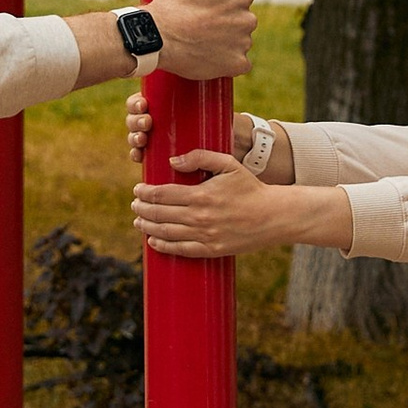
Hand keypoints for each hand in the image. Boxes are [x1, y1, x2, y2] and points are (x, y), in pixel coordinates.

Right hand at [129, 92, 260, 168]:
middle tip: (148, 122)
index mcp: (159, 101)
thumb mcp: (210, 96)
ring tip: (143, 139)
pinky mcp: (161, 154)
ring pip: (136, 136)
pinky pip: (142, 155)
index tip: (144, 105)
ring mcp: (156, 137)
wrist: (231, 137)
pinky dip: (137, 155)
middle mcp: (154, 118)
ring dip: (134, 137)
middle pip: (134, 118)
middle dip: (135, 121)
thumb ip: (208, 82)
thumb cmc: (218, 112)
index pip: (138, 100)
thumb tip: (215, 65)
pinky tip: (139, 156)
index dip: (135, 103)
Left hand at [131, 148, 349, 260]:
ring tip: (139, 221)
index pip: (162, 194)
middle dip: (142, 209)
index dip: (145, 192)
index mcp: (201, 195)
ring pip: (165, 233)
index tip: (137, 189)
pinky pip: (180, 250)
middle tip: (135, 205)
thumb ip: (200, 157)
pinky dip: (163, 246)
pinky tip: (153, 241)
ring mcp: (204, 235)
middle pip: (159, 214)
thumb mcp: (228, 164)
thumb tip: (173, 161)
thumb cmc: (250, 187)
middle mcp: (199, 217)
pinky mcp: (211, 249)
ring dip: (147, 227)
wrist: (273, 216)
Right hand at [147, 0, 256, 78]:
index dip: (220, 1)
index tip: (203, 7)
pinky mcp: (237, 65)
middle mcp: (248, 20)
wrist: (157, 36)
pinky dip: (228, 61)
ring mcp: (243, 44)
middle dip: (226, 20)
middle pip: (242, 19)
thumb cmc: (173, 1)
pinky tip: (210, 55)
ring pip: (240, 40)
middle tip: (200, 23)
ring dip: (227, 41)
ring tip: (201, 39)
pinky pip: (240, 63)